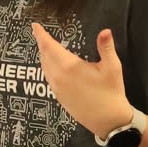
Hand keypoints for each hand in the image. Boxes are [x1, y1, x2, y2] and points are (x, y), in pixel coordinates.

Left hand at [32, 23, 132, 137]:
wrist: (108, 121)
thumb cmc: (111, 92)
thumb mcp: (112, 68)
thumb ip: (106, 47)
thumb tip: (105, 30)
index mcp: (69, 67)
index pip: (49, 46)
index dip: (41, 35)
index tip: (34, 26)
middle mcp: (59, 77)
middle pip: (44, 56)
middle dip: (42, 43)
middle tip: (40, 33)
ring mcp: (57, 88)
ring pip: (44, 67)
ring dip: (43, 55)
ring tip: (45, 47)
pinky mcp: (59, 97)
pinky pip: (48, 78)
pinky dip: (47, 67)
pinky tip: (52, 65)